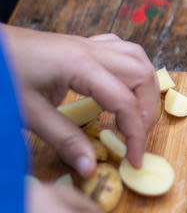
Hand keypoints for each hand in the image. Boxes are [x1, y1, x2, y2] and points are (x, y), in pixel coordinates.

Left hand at [2, 26, 159, 174]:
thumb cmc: (4, 76)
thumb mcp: (29, 113)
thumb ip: (64, 139)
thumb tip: (91, 168)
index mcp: (81, 67)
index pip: (125, 102)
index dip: (135, 134)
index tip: (133, 161)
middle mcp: (93, 51)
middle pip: (143, 76)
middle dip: (146, 110)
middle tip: (135, 138)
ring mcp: (90, 44)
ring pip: (138, 58)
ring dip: (144, 88)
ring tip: (135, 114)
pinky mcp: (83, 44)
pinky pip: (122, 50)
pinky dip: (131, 69)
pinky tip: (122, 84)